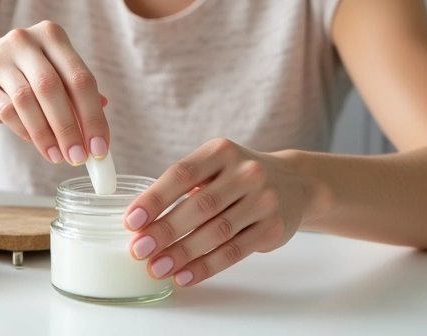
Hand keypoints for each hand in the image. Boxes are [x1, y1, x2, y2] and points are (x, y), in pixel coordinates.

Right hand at [0, 20, 108, 165]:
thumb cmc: (20, 73)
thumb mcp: (50, 72)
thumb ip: (75, 90)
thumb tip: (103, 110)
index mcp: (51, 35)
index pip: (80, 77)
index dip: (93, 115)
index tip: (100, 146)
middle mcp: (26, 42)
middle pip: (54, 88)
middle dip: (70, 128)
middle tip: (80, 156)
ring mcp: (0, 60)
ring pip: (29, 101)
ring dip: (47, 134)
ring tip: (58, 156)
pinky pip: (8, 111)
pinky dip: (25, 131)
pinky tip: (37, 144)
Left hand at [123, 139, 308, 286]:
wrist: (294, 182)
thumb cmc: (239, 175)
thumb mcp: (216, 164)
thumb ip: (186, 184)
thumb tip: (142, 219)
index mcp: (222, 151)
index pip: (182, 174)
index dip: (155, 198)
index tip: (132, 220)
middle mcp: (245, 172)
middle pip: (199, 206)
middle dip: (165, 231)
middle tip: (139, 249)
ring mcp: (263, 200)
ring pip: (216, 232)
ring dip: (183, 253)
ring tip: (157, 267)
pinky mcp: (273, 228)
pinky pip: (234, 252)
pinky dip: (206, 266)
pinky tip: (185, 275)